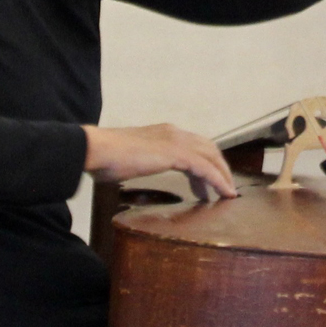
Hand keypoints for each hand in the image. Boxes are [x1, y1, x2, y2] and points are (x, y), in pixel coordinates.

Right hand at [84, 123, 239, 201]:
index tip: (205, 184)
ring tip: (227, 194)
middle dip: (218, 168)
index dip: (204, 162)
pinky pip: (206, 168)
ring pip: (212, 156)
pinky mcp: (177, 154)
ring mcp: (176, 141)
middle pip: (209, 148)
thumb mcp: (130, 159)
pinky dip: (218, 180)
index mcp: (163, 133)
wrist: (97, 149)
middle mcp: (173, 133)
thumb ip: (139, 162)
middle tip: (221, 189)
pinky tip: (224, 193)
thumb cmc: (105, 158)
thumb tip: (132, 171)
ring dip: (223, 175)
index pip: (194, 145)